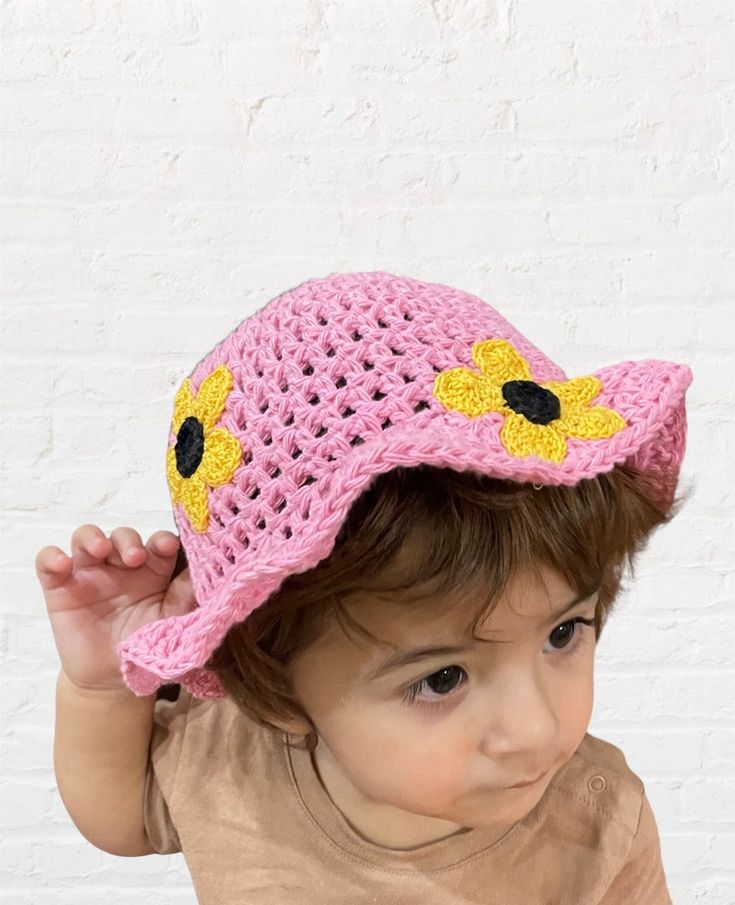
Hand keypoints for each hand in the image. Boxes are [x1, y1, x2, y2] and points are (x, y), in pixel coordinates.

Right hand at [36, 525, 195, 692]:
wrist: (112, 679)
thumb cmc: (147, 644)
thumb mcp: (172, 621)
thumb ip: (186, 596)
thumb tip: (212, 573)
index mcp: (153, 569)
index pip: (157, 543)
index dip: (162, 540)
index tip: (167, 546)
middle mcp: (122, 565)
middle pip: (122, 536)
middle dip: (128, 541)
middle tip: (135, 557)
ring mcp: (90, 573)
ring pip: (86, 538)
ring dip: (92, 537)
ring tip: (100, 550)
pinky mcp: (61, 587)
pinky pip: (49, 563)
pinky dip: (51, 557)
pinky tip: (61, 564)